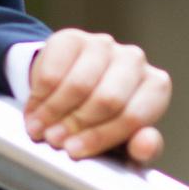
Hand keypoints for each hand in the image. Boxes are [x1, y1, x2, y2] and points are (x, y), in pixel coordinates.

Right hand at [22, 29, 169, 164]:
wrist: (70, 88)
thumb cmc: (103, 120)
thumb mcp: (124, 141)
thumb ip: (141, 148)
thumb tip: (145, 146)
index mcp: (155, 88)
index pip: (132, 116)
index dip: (101, 137)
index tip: (74, 151)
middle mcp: (135, 61)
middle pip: (107, 99)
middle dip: (76, 124)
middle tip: (55, 140)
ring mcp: (104, 45)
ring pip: (78, 85)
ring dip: (53, 112)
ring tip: (40, 130)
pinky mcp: (72, 38)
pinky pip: (53, 70)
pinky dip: (39, 97)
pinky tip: (33, 112)